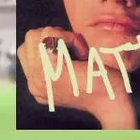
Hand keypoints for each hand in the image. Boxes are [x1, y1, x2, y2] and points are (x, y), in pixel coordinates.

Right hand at [17, 27, 136, 127]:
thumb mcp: (73, 79)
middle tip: (73, 50)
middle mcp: (34, 84)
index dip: (50, 44)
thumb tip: (50, 44)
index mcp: (38, 87)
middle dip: (52, 36)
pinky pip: (51, 37)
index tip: (71, 55)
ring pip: (36, 36)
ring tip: (78, 53)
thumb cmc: (104, 88)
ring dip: (61, 37)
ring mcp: (39, 77)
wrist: (114, 103)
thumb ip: (55, 66)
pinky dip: (70, 38)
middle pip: (28, 40)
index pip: (26, 50)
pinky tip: (83, 53)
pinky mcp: (50, 70)